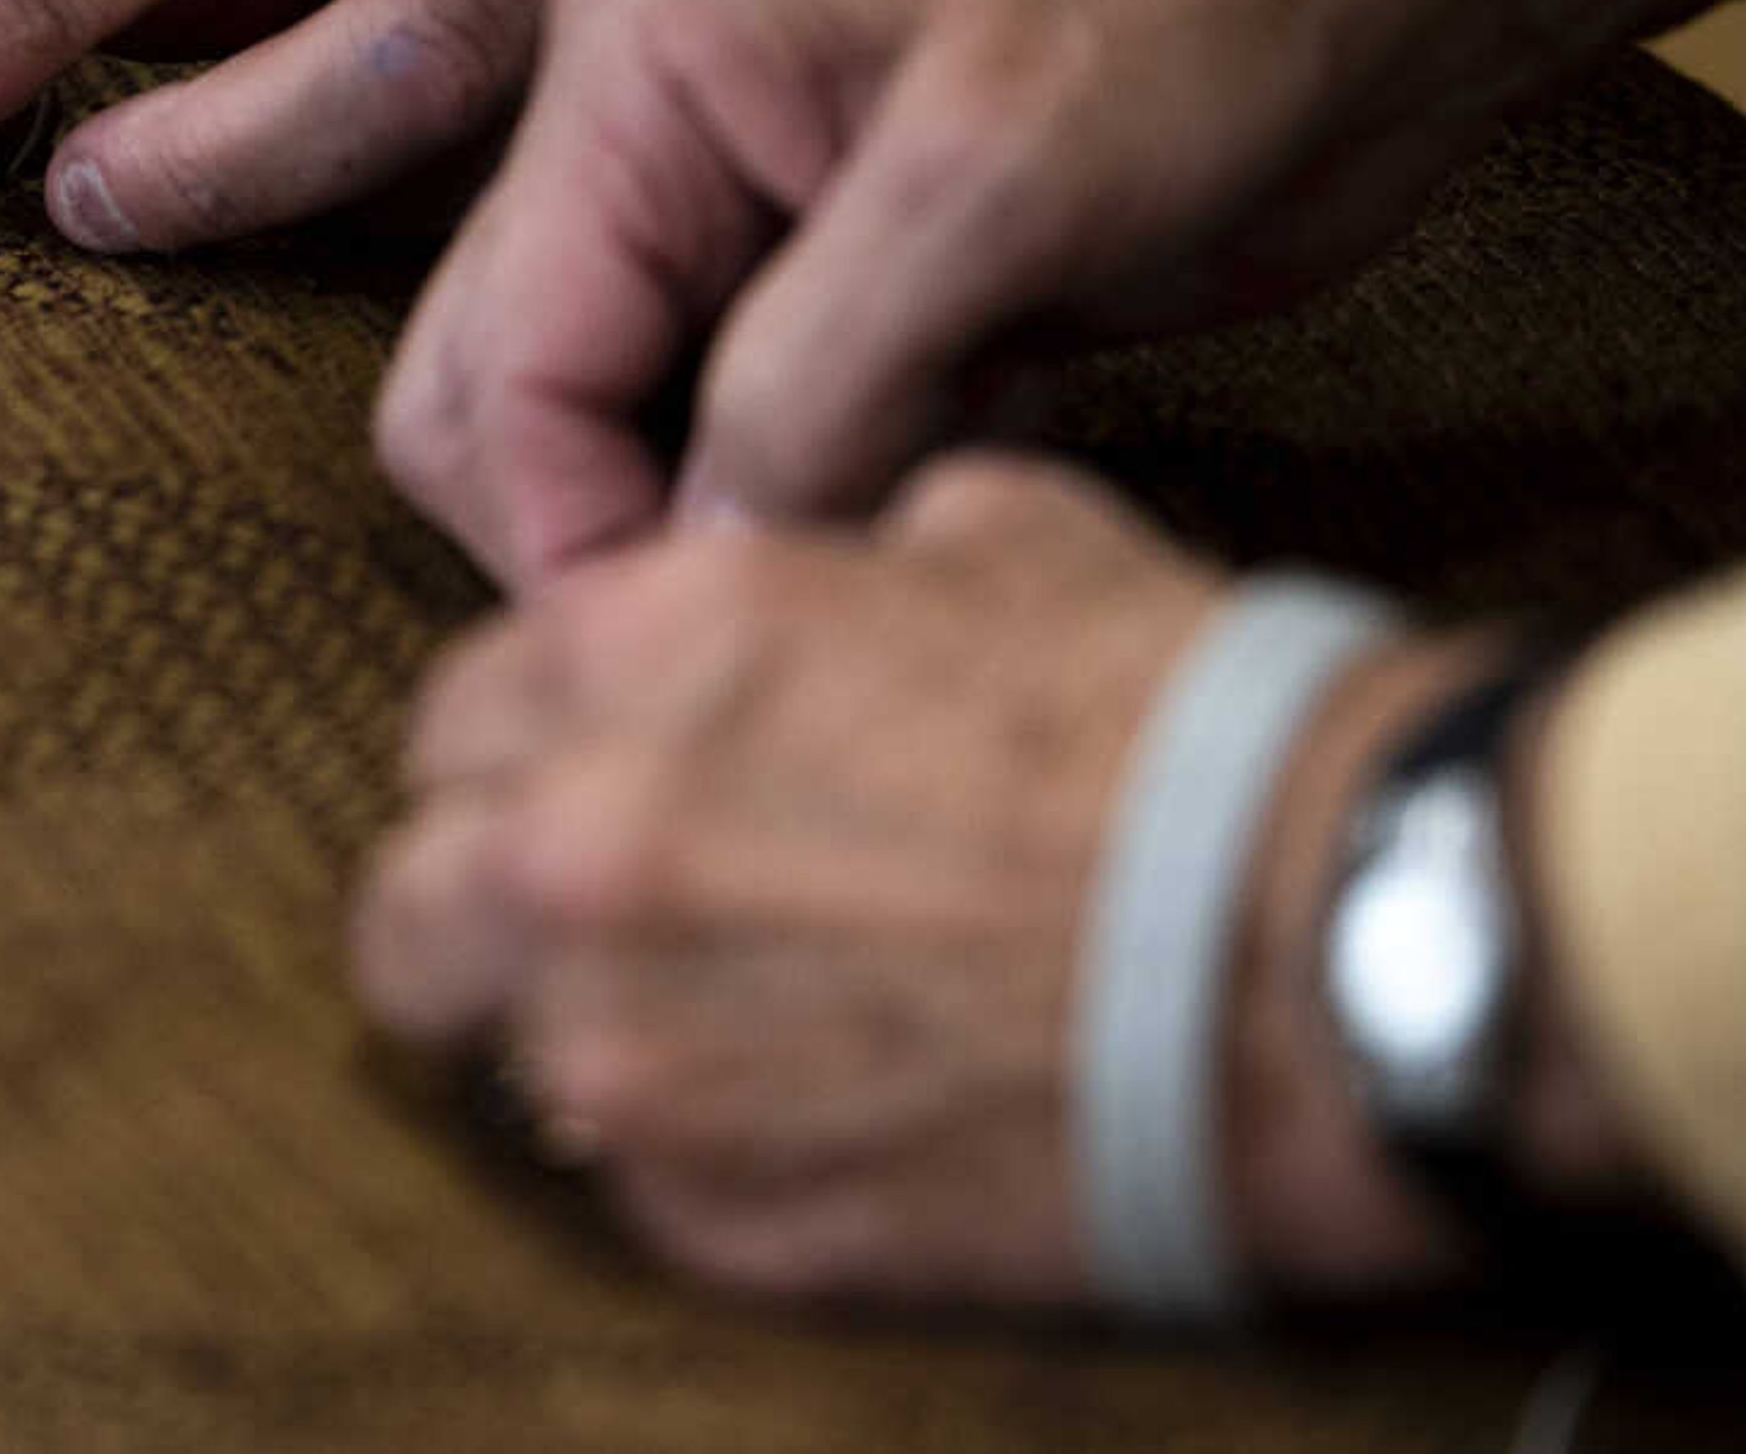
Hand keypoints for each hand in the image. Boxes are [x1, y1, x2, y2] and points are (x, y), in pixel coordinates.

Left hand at [0, 0, 1301, 252]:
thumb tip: (141, 24)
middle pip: (381, 68)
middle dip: (197, 167)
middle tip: (66, 204)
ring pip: (516, 148)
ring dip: (335, 206)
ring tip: (209, 209)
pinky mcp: (836, 5)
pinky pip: (639, 143)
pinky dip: (505, 195)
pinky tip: (418, 216)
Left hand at [354, 455, 1514, 1303]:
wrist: (1331, 947)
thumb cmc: (1190, 729)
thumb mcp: (1000, 534)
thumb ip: (827, 562)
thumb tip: (811, 579)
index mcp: (643, 648)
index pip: (459, 707)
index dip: (531, 746)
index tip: (590, 778)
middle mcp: (587, 838)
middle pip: (414, 881)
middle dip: (488, 890)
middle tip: (596, 914)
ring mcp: (628, 1042)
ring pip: (482, 1041)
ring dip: (562, 1023)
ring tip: (697, 1023)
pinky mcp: (707, 1210)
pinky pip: (619, 1178)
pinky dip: (684, 1147)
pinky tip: (805, 1109)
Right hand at [380, 0, 1745, 578]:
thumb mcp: (1003, 190)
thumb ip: (811, 383)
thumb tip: (689, 570)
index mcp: (636, 42)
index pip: (503, 355)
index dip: (573, 530)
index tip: (693, 659)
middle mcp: (645, 108)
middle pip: (515, 394)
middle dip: (627, 525)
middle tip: (787, 615)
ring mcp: (730, 186)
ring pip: (633, 426)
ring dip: (742, 511)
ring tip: (911, 508)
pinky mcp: (828, 262)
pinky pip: (751, 428)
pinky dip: (834, 485)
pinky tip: (972, 444)